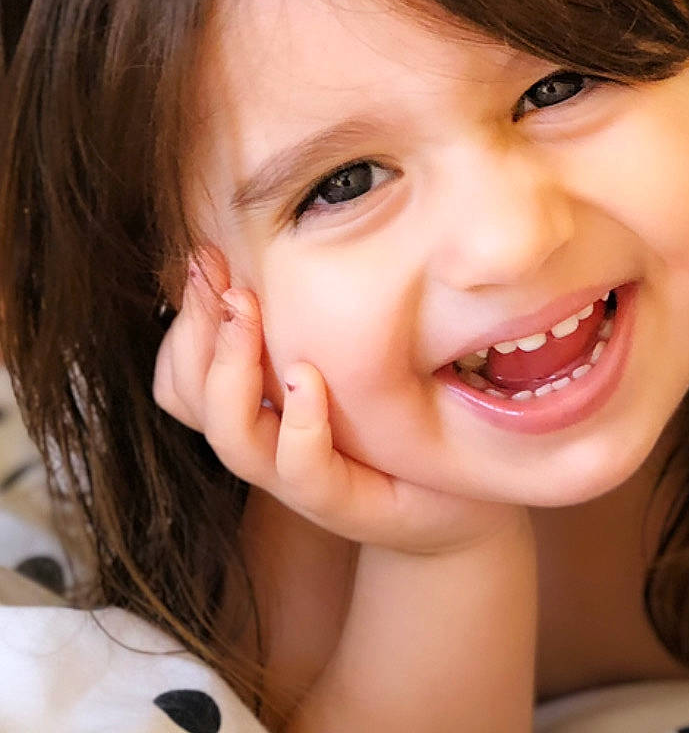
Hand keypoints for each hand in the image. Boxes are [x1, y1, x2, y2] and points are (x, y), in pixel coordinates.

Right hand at [152, 256, 526, 557]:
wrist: (463, 500)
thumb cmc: (405, 420)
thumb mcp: (356, 349)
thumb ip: (316, 309)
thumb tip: (295, 227)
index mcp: (257, 401)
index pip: (181, 365)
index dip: (183, 314)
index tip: (201, 255)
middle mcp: (266, 438)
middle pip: (185, 394)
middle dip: (195, 331)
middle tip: (217, 275)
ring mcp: (299, 477)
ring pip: (231, 436)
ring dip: (231, 373)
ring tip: (249, 313)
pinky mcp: (346, 504)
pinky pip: (302, 471)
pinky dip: (298, 425)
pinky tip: (308, 379)